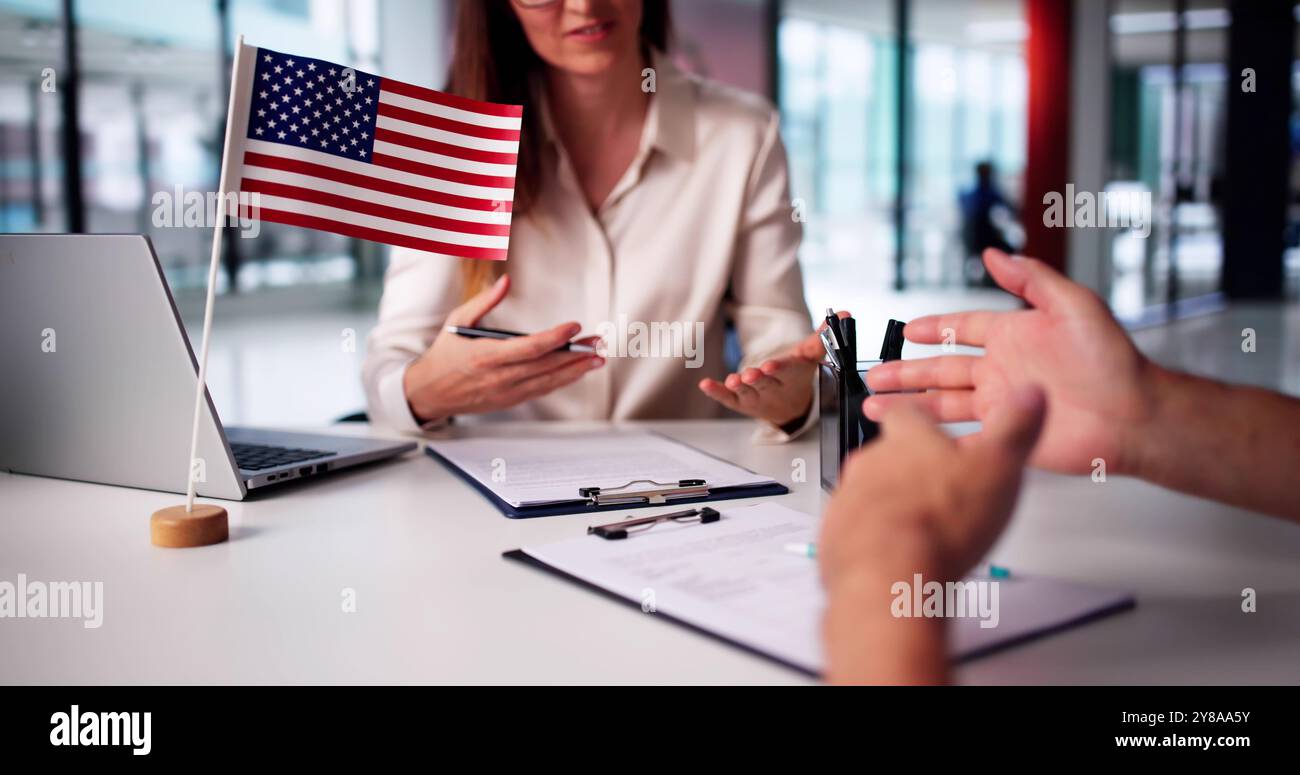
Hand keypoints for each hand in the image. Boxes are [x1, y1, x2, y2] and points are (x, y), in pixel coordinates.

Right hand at [402, 274, 603, 422]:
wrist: (429, 392)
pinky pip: (540, 390)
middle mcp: (499, 377)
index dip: (556, 338)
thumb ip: (484, 301)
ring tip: (597, 359)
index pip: (530, 347)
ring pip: (548, 381)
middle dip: (576, 354)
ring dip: (575, 370)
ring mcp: (506, 392)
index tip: (574, 326)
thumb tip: (506, 281)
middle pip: (546, 365)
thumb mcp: (457, 321)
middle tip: (598, 343)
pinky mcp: (509, 400)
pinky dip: (560, 381)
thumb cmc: (444, 354)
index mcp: (486, 355)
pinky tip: (576, 371)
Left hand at [698, 312, 848, 428]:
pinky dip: (717, 392)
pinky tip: (705, 384)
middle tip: (751, 374)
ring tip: (733, 380)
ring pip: (746, 392)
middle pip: (765, 383)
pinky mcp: (739, 401)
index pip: (786, 371)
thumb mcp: (810, 355)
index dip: (779, 368)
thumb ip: (823, 335)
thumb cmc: (798, 375)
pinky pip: (727, 397)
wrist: (790, 407)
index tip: (771, 365)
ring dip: (738, 386)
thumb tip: (845, 313)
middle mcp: (773, 388)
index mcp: (791, 375)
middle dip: (758, 379)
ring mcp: (755, 396)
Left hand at [820, 385, 1045, 589]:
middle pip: (886, 454)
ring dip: (891, 504)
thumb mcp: (998, 466)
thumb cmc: (940, 521)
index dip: (920, 418)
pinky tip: (899, 553)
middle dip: (908, 468)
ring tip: (922, 526)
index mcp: (908, 439)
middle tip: (935, 487)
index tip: (927, 422)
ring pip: (868, 491)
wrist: (888, 572)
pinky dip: (874, 537)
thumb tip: (1030, 395)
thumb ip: (1015, 428)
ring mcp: (850, 498)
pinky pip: (854, 528)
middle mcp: (871, 461)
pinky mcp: (837, 533)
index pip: (908, 413)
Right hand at [864, 249, 1157, 474]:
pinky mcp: (1004, 436)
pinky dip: (934, 435)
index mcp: (1014, 335)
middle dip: (906, 371)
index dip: (934, 328)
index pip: (962, 327)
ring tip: (876, 404)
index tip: (908, 329)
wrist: (1133, 417)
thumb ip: (1032, 280)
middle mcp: (1003, 369)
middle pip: (941, 368)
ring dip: (910, 403)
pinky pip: (962, 433)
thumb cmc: (1112, 362)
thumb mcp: (1073, 306)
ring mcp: (1002, 404)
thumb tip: (997, 254)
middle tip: (876, 374)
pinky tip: (911, 436)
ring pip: (943, 401)